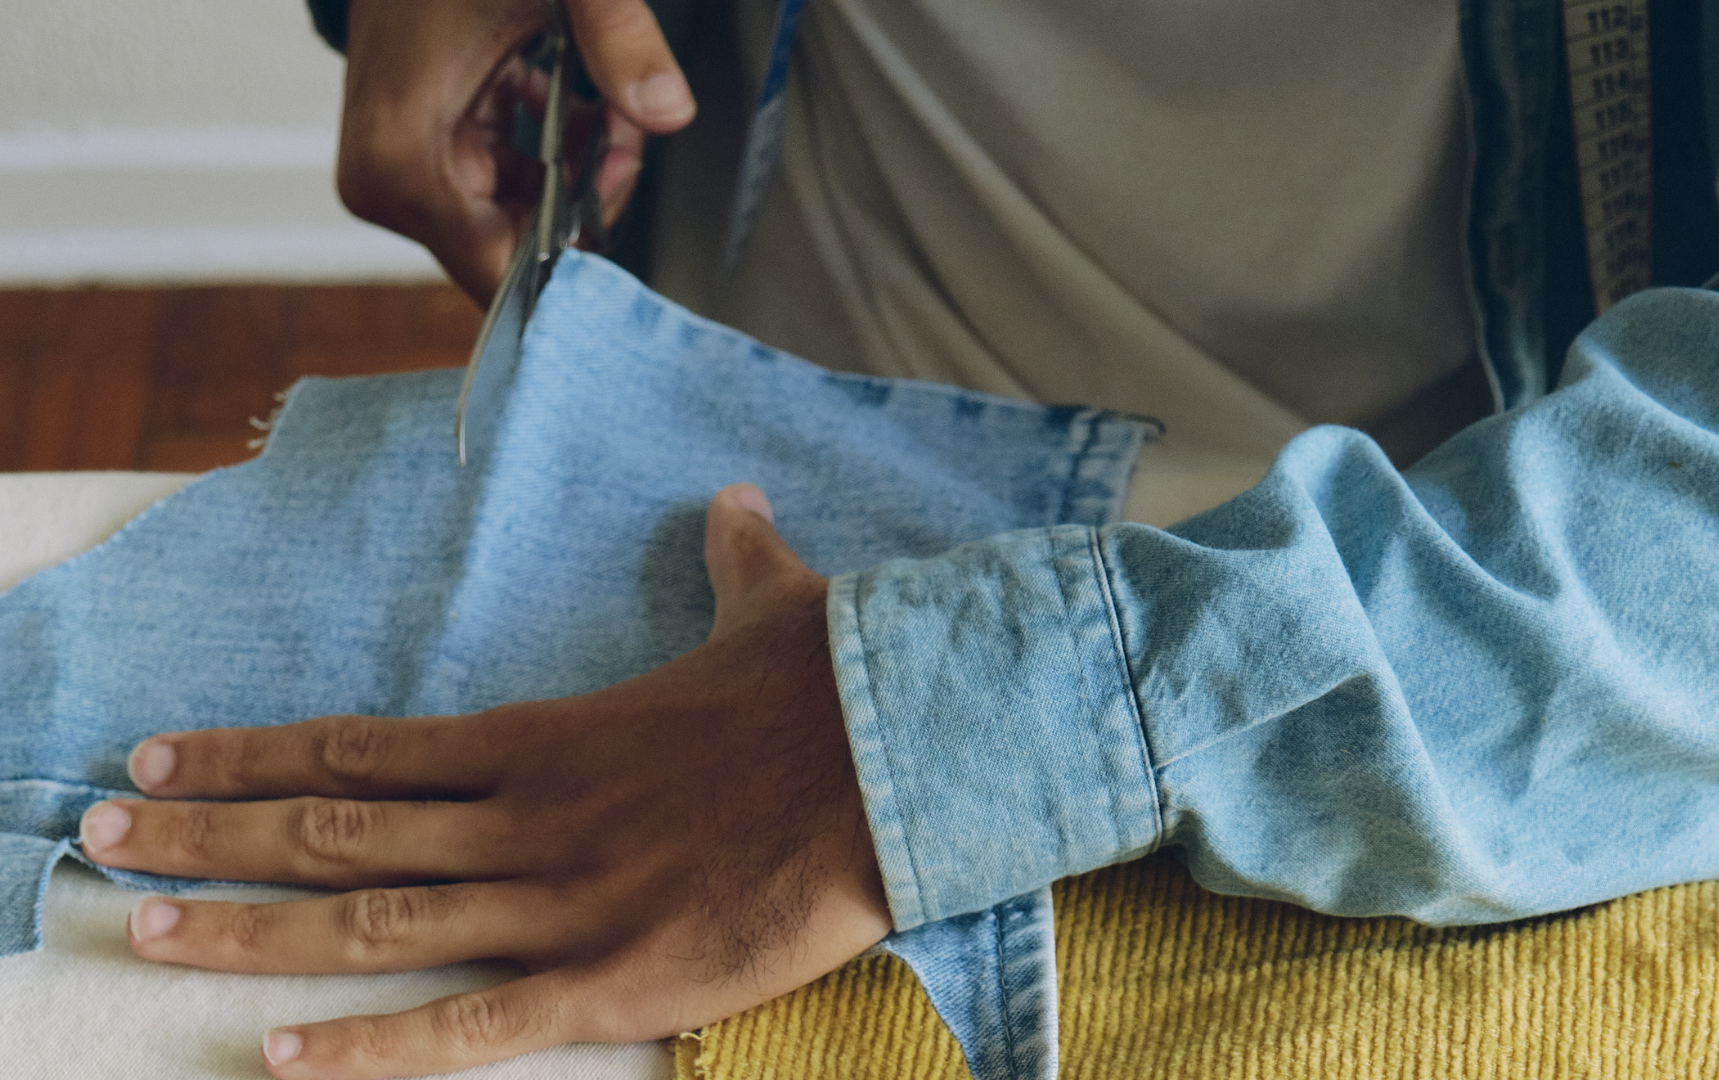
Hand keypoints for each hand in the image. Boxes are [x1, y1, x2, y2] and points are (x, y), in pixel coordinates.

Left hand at [79, 484, 889, 1079]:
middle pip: (334, 827)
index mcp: (546, 734)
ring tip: (144, 923)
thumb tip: (735, 503)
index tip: (165, 751)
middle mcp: (525, 815)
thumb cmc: (831, 684)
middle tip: (100, 833)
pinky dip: (370, 1048)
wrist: (903, 759)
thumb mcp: (771, 606)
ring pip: (371, 918)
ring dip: (249, 924)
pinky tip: (282, 1058)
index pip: (364, 746)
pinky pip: (470, 1024)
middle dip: (208, 831)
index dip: (254, 754)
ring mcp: (559, 900)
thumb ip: (731, 560)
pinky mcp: (613, 979)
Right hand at [336, 0, 697, 303]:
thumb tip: (668, 111)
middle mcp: (386, 181)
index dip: (576, 260)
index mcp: (404, 155)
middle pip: (516, 249)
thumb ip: (617, 38)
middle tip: (623, 132)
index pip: (500, 274)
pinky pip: (498, 190)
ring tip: (605, 108)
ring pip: (515, 220)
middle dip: (586, 197)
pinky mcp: (408, 160)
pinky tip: (571, 104)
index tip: (622, 215)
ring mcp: (392, 175)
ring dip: (574, 171)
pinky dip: (545, 155)